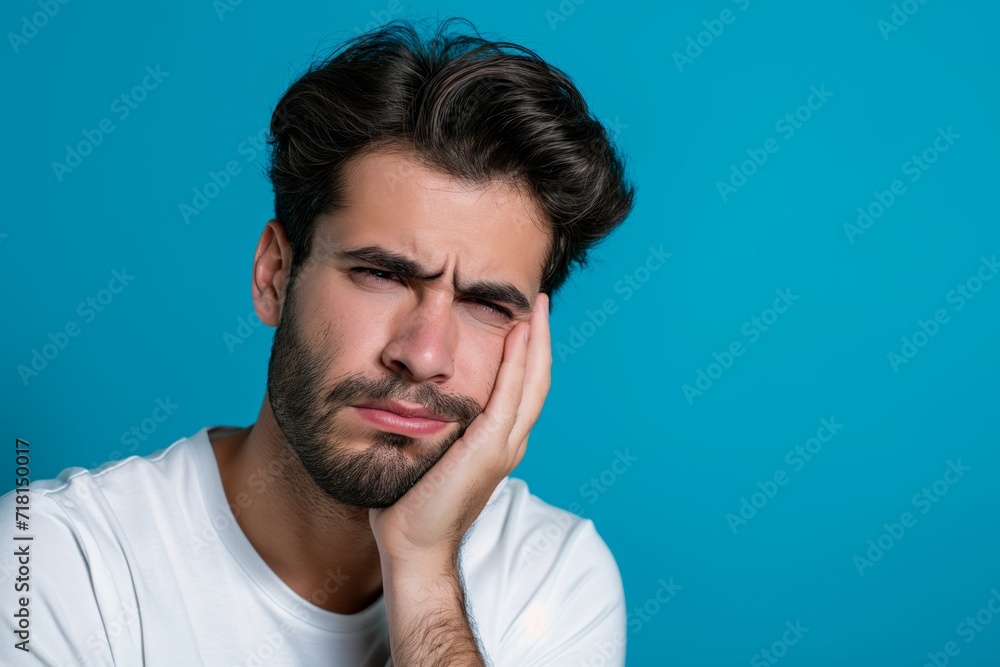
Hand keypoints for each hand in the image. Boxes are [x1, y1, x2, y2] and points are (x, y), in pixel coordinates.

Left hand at [369, 292, 551, 570]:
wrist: (414, 544)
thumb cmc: (413, 504)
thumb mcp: (430, 452)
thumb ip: (437, 426)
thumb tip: (414, 396)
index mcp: (498, 444)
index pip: (523, 390)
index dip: (528, 354)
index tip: (523, 320)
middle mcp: (510, 443)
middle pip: (537, 382)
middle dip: (541, 340)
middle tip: (540, 302)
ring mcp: (504, 447)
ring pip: (532, 384)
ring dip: (536, 342)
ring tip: (536, 308)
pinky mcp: (489, 449)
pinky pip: (510, 396)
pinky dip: (517, 363)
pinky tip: (518, 334)